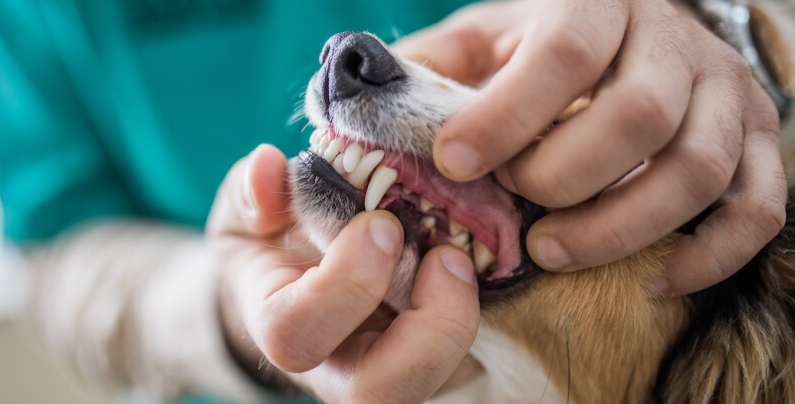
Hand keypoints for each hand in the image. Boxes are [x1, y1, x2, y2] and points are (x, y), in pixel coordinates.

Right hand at [206, 145, 482, 400]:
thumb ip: (252, 192)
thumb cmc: (268, 243)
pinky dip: (478, 312)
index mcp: (281, 326)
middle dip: (426, 327)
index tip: (380, 223)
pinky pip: (464, 360)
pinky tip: (478, 259)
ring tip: (462, 258)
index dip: (344, 285)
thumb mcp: (247, 211)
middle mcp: (335, 367)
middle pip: (380, 394)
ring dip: (460, 322)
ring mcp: (386, 371)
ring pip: (432, 384)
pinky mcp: (428, 360)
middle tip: (446, 255)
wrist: (289, 282)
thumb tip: (268, 166)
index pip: (298, 335)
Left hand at [395, 0, 785, 295]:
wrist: (626, 36)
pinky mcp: (756, 147)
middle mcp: (672, 43)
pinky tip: (650, 280)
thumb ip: (427, 69)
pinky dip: (708, 256)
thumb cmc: (539, 48)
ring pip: (699, 169)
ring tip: (554, 252)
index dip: (507, 114)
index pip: (565, 53)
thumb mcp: (479, 41)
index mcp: (597, 5)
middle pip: (638, 116)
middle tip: (515, 206)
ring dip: (622, 226)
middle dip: (564, 176)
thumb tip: (357, 108)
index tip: (454, 160)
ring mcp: (726, 95)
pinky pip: (757, 210)